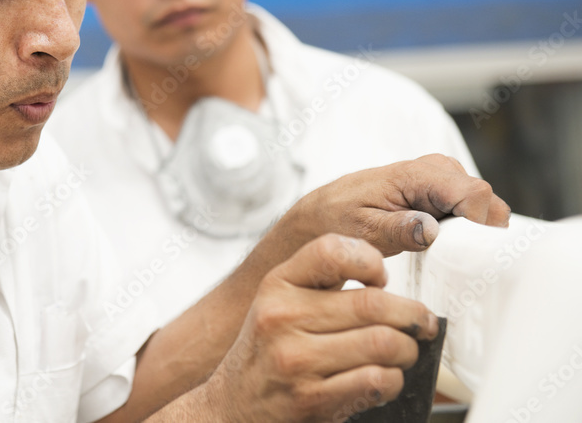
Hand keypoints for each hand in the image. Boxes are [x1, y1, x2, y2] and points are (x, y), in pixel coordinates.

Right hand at [207, 234, 437, 422]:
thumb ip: (320, 282)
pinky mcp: (310, 399)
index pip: (332, 251)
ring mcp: (295, 360)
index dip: (370, 260)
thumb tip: (382, 280)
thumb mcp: (278, 302)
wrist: (233, 403)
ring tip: (403, 352)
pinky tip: (384, 378)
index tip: (381, 279)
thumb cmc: (266, 349)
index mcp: (277, 284)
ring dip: (407, 351)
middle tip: (420, 325)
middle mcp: (282, 317)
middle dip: (412, 316)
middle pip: (373, 303)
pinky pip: (376, 381)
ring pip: (383, 343)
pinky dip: (393, 380)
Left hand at [287, 154, 509, 255]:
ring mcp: (441, 178)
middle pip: (485, 199)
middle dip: (479, 230)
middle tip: (456, 256)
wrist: (323, 212)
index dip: (481, 224)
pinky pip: (470, 209)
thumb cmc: (338, 218)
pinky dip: (464, 228)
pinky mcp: (442, 191)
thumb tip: (432, 230)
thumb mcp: (363, 230)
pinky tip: (444, 244)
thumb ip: (399, 229)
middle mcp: (434, 169)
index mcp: (414, 175)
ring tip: (444, 251)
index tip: (471, 252)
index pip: (474, 193)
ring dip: (471, 230)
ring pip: (482, 204)